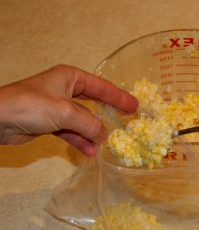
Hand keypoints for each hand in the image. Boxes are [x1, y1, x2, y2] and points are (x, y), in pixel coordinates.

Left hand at [0, 65, 137, 155]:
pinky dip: (80, 141)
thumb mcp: (66, 112)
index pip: (101, 87)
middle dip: (110, 113)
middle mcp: (65, 90)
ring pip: (83, 120)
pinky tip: (90, 151)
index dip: (119, 97)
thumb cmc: (32, 106)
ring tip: (108, 143)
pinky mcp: (50, 123)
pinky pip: (71, 131)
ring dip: (93, 132)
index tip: (135, 106)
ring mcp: (58, 107)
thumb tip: (105, 135)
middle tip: (128, 120)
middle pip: (94, 102)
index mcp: (70, 78)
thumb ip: (90, 124)